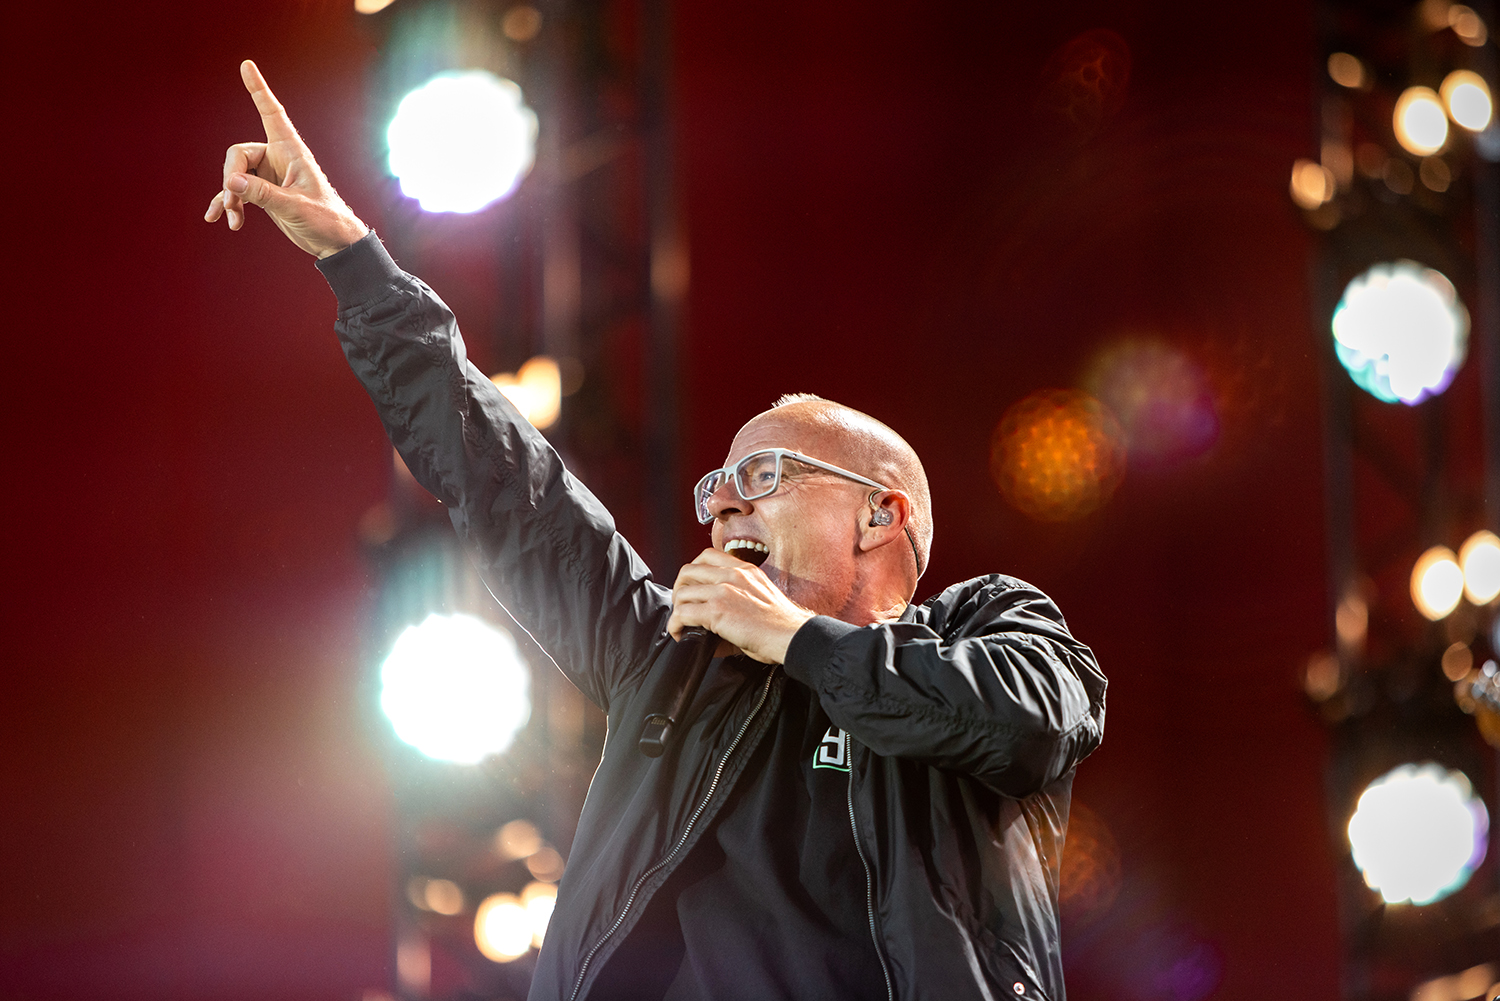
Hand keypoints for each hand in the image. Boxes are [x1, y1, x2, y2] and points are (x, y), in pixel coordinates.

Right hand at [203, 60, 368, 257]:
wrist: (334, 242)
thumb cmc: (325, 220)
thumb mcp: (294, 206)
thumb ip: (262, 194)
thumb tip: (231, 182)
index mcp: (292, 152)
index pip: (272, 114)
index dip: (259, 90)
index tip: (246, 65)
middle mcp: (278, 159)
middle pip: (238, 153)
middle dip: (231, 176)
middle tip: (234, 200)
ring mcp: (269, 176)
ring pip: (235, 174)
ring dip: (230, 196)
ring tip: (232, 218)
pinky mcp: (264, 192)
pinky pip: (238, 191)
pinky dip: (229, 204)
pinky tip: (221, 220)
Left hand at [668, 549, 816, 664]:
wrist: (792, 636)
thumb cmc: (782, 624)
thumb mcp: (761, 597)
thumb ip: (738, 597)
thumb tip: (718, 616)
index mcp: (744, 569)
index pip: (707, 556)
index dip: (693, 572)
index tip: (692, 587)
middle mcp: (732, 575)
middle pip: (688, 571)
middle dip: (679, 590)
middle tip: (682, 606)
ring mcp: (723, 591)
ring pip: (682, 593)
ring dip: (677, 609)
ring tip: (681, 623)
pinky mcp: (717, 610)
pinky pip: (682, 613)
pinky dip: (676, 625)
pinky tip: (680, 633)